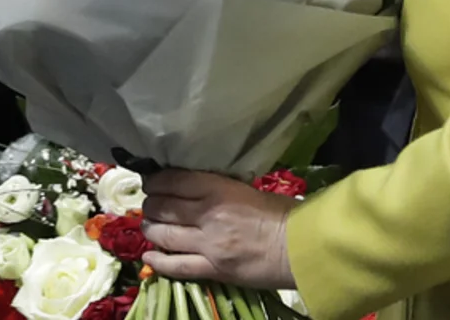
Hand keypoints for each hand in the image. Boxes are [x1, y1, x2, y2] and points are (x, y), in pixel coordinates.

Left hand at [140, 170, 297, 289]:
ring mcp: (208, 243)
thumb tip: (194, 189)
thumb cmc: (283, 213)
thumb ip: (218, 189)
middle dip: (151, 206)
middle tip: (151, 206)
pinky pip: (177, 266)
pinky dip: (159, 262)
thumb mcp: (247, 188)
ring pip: (164, 235)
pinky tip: (149, 257)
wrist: (301, 247)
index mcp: (217, 188)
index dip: (156, 182)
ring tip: (150, 227)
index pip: (173, 181)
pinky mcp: (213, 268)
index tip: (152, 183)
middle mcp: (207, 213)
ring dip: (151, 229)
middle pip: (163, 207)